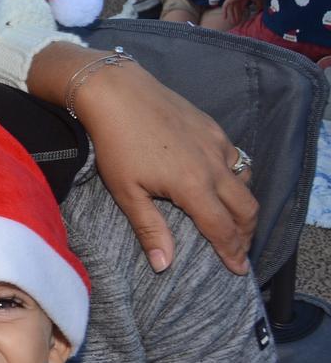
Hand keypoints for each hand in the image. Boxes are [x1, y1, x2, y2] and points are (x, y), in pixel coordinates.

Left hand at [73, 61, 255, 274]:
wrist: (117, 92)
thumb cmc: (115, 144)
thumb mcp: (126, 192)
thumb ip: (149, 229)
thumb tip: (164, 265)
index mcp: (193, 186)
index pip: (224, 229)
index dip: (233, 252)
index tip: (239, 271)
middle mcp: (214, 166)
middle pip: (247, 208)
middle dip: (247, 233)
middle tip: (238, 250)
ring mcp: (217, 144)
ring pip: (246, 181)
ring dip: (244, 206)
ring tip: (232, 221)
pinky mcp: (213, 127)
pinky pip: (236, 158)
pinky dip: (236, 178)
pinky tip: (220, 183)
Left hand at [223, 0, 260, 24]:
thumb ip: (259, 5)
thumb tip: (259, 10)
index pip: (241, 7)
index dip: (241, 13)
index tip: (242, 19)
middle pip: (236, 9)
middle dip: (236, 16)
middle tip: (237, 22)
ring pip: (231, 9)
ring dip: (232, 15)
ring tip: (233, 22)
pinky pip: (225, 6)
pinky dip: (224, 12)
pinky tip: (224, 17)